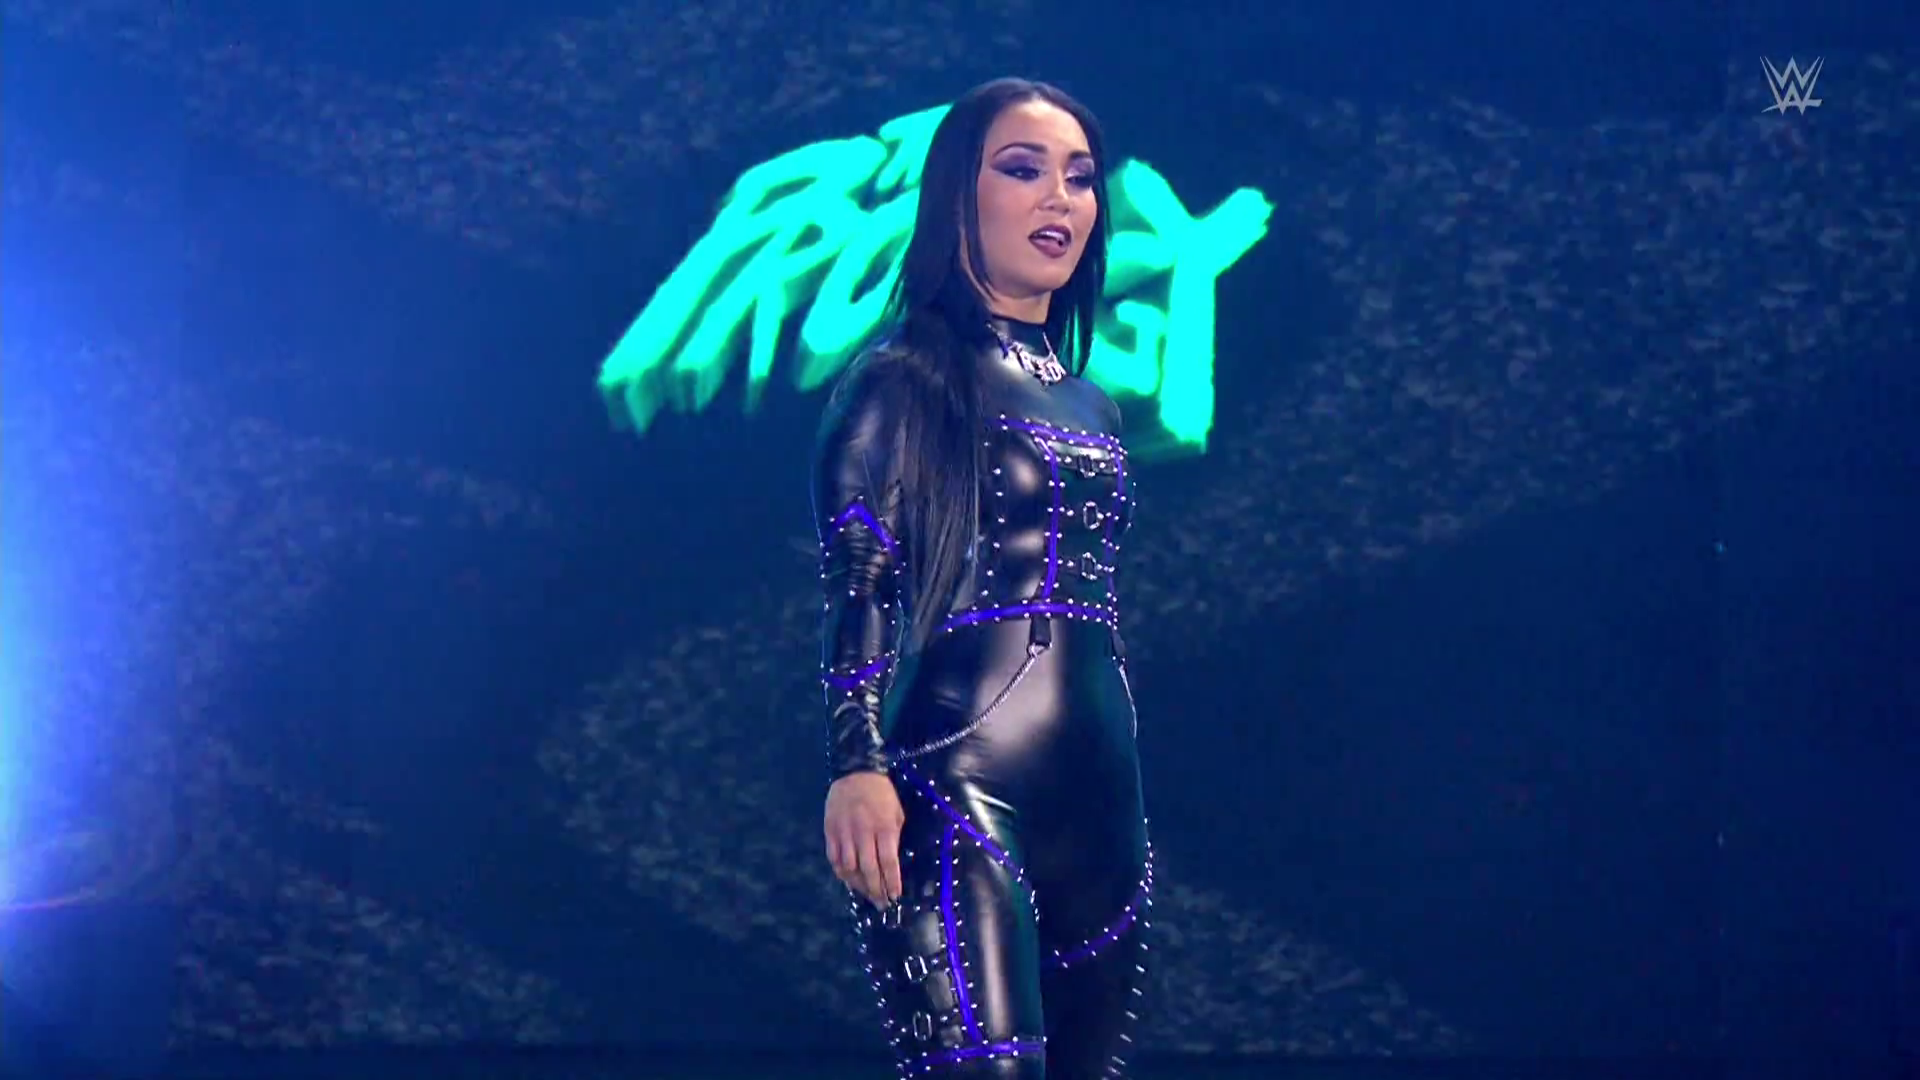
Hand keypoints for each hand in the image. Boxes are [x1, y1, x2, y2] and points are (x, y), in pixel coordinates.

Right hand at [824, 771, 904, 907]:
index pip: (888, 862)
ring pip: (849, 868)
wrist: (855, 772)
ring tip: (867, 895)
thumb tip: (891, 863)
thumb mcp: (896, 813)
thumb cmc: (881, 794)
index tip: (895, 896)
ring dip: (859, 886)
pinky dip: (842, 874)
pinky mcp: (830, 832)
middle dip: (877, 890)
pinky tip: (850, 881)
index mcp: (883, 827)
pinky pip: (834, 859)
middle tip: (882, 904)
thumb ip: (893, 837)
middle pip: (869, 869)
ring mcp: (844, 833)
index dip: (892, 882)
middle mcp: (863, 833)